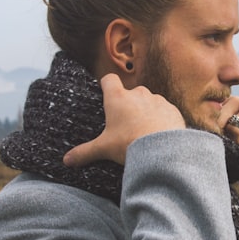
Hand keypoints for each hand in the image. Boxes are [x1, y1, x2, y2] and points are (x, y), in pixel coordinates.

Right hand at [64, 74, 185, 166]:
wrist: (163, 150)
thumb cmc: (130, 144)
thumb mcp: (104, 149)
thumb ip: (85, 152)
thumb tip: (66, 160)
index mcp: (117, 98)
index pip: (109, 79)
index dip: (106, 85)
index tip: (105, 93)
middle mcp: (138, 93)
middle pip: (129, 92)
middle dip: (127, 104)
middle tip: (124, 123)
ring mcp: (157, 99)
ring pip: (148, 101)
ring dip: (145, 111)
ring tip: (143, 130)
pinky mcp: (172, 108)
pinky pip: (164, 110)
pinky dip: (161, 119)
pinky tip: (159, 133)